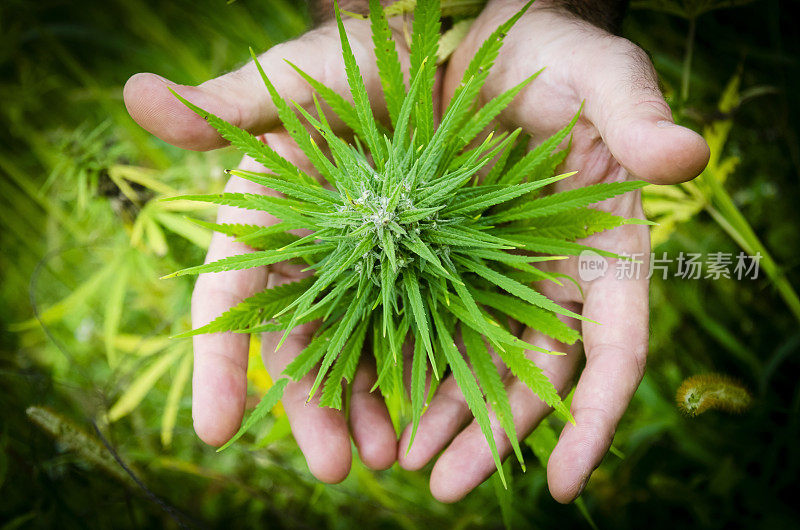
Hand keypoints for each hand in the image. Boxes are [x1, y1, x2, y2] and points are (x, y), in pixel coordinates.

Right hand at [123, 14, 428, 481]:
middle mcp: (315, 253)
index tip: (215, 431)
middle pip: (301, 345)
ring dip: (367, 409)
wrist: (449, 56)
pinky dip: (422, 377)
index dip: (219, 364)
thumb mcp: (300, 76)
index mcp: (271, 218)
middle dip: (310, 410)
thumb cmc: (366, 61)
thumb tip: (134, 94)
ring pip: (360, 352)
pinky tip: (433, 421)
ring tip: (386, 458)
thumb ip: (229, 102)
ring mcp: (374, 267)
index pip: (230, 299)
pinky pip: (421, 332)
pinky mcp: (431, 268)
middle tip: (334, 466)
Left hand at [396, 1, 709, 502]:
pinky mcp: (451, 255)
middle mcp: (557, 273)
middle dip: (493, 433)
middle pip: (534, 375)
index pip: (612, 349)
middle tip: (442, 487)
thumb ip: (637, 109)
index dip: (594, 418)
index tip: (563, 484)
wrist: (495, 42)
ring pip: (479, 359)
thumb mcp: (601, 70)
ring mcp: (501, 269)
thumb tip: (685, 157)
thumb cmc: (558, 53)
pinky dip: (412, 360)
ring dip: (446, 414)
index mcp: (606, 246)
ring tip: (402, 460)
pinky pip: (433, 319)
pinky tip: (377, 395)